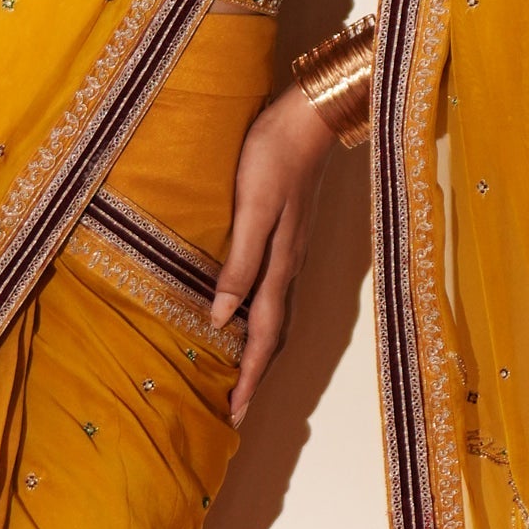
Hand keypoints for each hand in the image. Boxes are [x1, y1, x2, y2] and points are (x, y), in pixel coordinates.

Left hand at [209, 90, 333, 424]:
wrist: (307, 116)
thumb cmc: (272, 155)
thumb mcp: (252, 207)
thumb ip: (239, 262)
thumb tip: (221, 316)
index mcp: (279, 265)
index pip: (260, 336)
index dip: (247, 376)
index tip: (234, 412)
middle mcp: (289, 267)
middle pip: (271, 335)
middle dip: (254, 375)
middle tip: (236, 409)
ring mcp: (291, 253)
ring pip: (275, 317)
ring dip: (258, 351)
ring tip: (241, 377)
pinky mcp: (287, 237)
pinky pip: (274, 293)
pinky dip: (261, 319)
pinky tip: (247, 317)